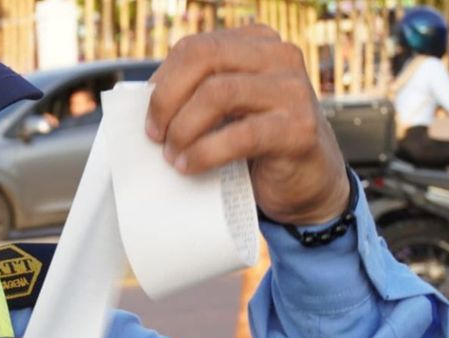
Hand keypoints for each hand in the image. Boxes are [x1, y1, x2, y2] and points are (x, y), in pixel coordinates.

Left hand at [145, 26, 348, 224]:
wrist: (307, 182)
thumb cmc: (254, 145)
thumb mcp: (225, 110)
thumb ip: (196, 94)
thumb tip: (141, 103)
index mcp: (257, 43)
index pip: (194, 48)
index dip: (162, 83)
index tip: (149, 119)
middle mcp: (279, 56)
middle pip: (203, 59)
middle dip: (166, 100)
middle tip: (155, 136)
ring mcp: (293, 90)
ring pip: (218, 93)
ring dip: (183, 129)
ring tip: (173, 155)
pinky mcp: (299, 128)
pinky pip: (239, 135)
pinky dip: (204, 153)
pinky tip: (190, 166)